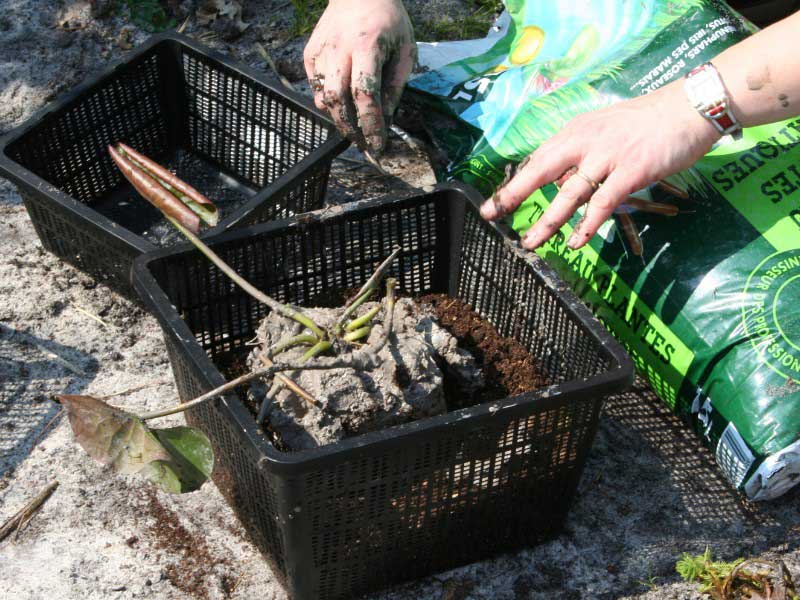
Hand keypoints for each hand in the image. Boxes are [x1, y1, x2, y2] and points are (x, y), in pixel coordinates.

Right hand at [303, 0, 415, 152]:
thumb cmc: (388, 22)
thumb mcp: (405, 51)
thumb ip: (395, 86)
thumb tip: (386, 120)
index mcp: (367, 46)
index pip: (365, 93)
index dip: (371, 124)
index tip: (377, 144)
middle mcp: (339, 49)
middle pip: (338, 100)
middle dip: (350, 128)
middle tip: (362, 142)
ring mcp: (320, 51)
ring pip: (323, 97)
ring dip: (338, 118)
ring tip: (353, 126)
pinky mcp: (309, 53)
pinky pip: (315, 87)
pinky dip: (327, 101)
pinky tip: (342, 103)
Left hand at [479, 81, 720, 249]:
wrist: (689, 108)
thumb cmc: (647, 122)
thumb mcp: (605, 128)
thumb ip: (582, 151)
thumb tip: (562, 179)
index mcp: (576, 131)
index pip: (538, 159)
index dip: (515, 182)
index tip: (495, 202)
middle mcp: (585, 141)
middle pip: (540, 170)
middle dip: (513, 194)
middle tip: (492, 214)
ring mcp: (607, 156)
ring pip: (568, 192)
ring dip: (548, 221)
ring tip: (530, 242)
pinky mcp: (630, 171)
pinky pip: (602, 203)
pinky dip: (588, 225)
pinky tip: (576, 241)